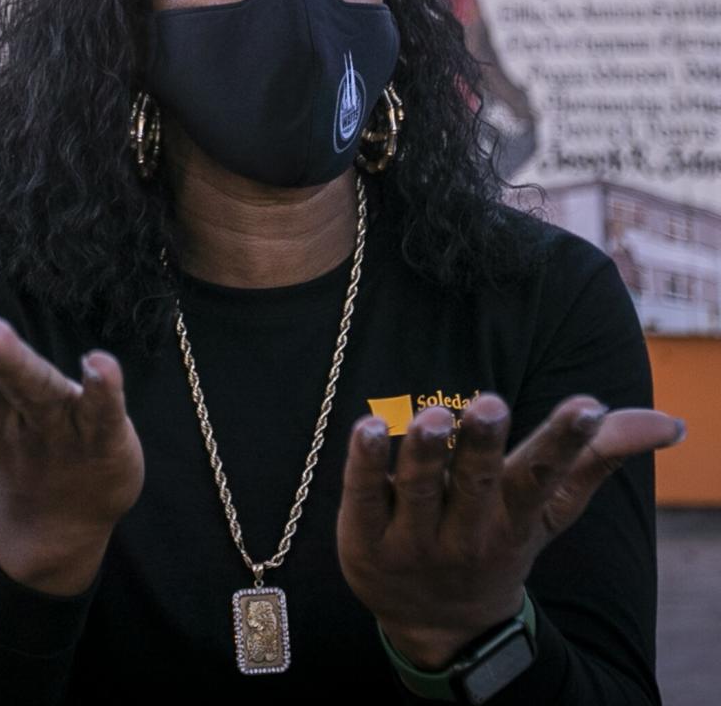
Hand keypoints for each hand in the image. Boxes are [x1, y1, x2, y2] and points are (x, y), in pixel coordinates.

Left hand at [337, 393, 681, 668]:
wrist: (438, 623)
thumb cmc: (498, 542)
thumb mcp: (547, 510)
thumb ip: (593, 460)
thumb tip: (667, 422)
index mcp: (513, 518)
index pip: (542, 479)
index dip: (565, 443)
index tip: (588, 407)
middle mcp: (465, 531)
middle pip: (477, 484)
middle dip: (484, 446)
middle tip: (492, 405)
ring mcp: (412, 539)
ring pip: (418, 490)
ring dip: (425, 454)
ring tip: (433, 417)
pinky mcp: (363, 538)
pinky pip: (361, 496)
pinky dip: (363, 465)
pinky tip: (367, 427)